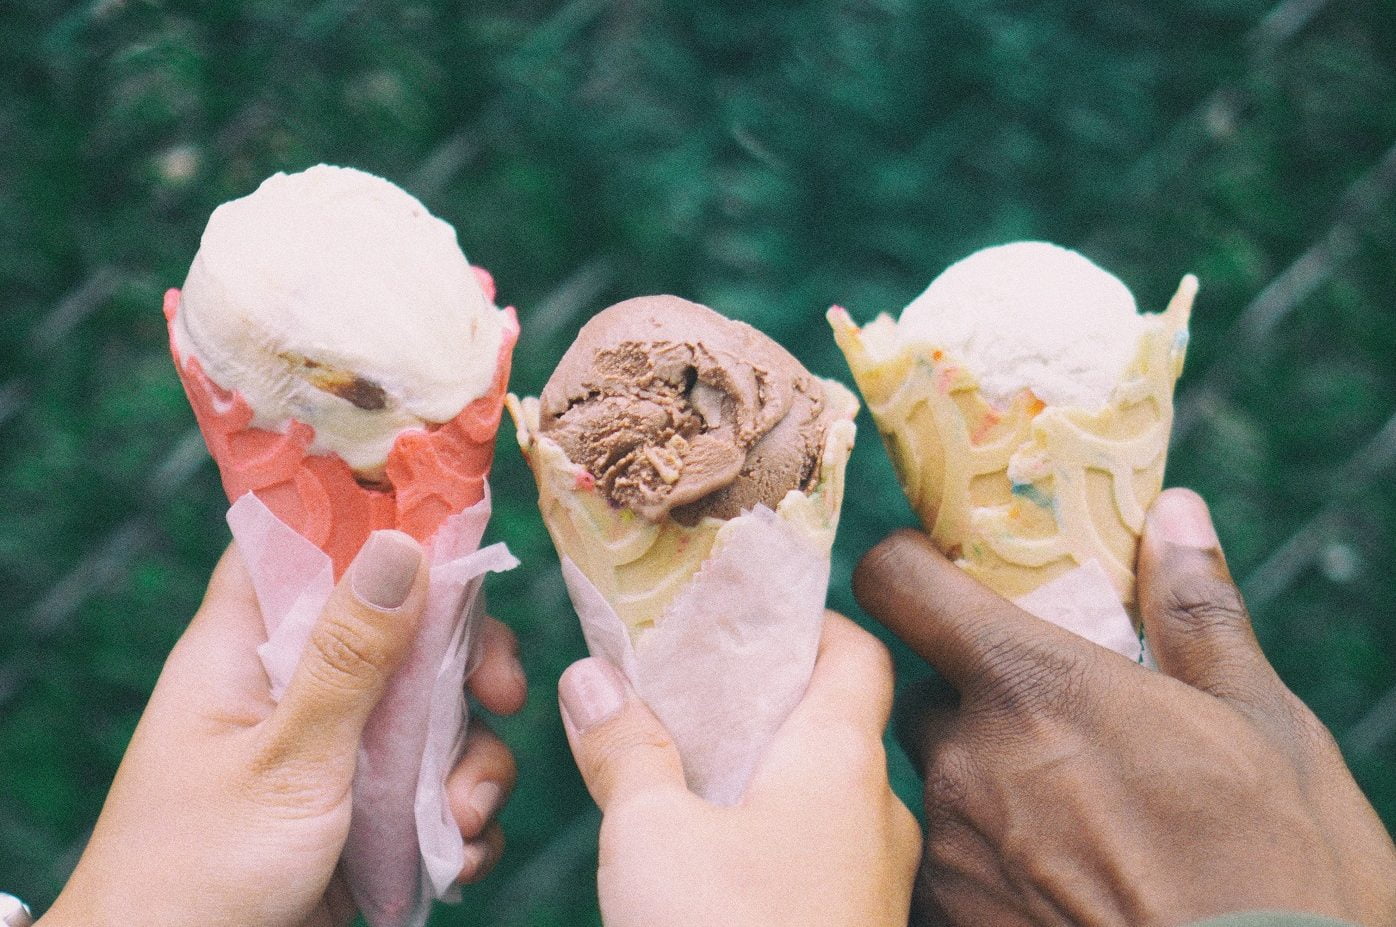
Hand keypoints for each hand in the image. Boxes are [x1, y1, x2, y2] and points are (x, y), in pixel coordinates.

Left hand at [41, 531, 526, 926]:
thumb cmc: (196, 876)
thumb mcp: (286, 759)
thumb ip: (350, 657)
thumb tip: (403, 542)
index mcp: (246, 649)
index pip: (308, 543)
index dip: (379, 524)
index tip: (457, 537)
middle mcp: (292, 686)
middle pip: (401, 627)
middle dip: (466, 663)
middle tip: (502, 695)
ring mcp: (332, 748)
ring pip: (434, 711)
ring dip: (472, 762)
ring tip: (462, 819)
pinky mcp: (362, 809)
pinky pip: (435, 784)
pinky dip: (459, 816)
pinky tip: (457, 854)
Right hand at [559, 613, 920, 926]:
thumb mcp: (651, 833)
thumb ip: (625, 746)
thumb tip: (593, 677)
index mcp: (841, 757)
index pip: (855, 649)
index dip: (804, 619)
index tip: (741, 612)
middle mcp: (877, 810)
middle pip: (834, 718)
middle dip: (761, 695)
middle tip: (688, 682)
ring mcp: (874, 880)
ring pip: (822, 792)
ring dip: (760, 767)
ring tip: (682, 758)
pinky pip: (817, 852)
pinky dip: (768, 828)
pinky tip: (707, 848)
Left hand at [854, 488, 1395, 926]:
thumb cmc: (1277, 873)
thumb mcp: (1263, 726)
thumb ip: (1195, 613)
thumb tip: (1175, 517)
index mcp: (1029, 684)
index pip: (896, 583)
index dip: (907, 568)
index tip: (938, 574)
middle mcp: (964, 759)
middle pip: (926, 691)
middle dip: (975, 696)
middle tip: (1054, 722)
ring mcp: (949, 847)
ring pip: (937, 779)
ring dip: (985, 780)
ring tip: (1077, 816)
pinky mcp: (947, 917)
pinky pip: (946, 860)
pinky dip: (986, 857)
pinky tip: (1058, 880)